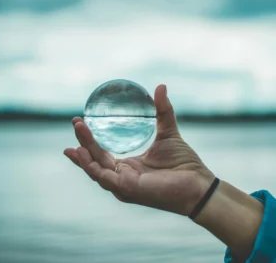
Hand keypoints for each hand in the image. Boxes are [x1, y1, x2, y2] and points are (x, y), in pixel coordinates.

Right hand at [64, 85, 214, 215]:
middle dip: (83, 143)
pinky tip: (82, 152)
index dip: (89, 141)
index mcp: (128, 167)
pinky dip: (91, 166)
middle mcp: (122, 177)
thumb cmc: (184, 163)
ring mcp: (123, 185)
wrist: (198, 183)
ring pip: (96, 169)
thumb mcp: (168, 132)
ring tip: (78, 132)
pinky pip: (104, 178)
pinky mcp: (127, 190)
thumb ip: (162, 111)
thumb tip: (160, 86)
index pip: (102, 155)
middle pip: (96, 160)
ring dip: (83, 153)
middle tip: (76, 123)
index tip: (80, 122)